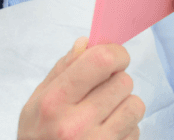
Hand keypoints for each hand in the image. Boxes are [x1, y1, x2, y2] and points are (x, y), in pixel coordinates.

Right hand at [18, 37, 144, 139]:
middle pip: (123, 81)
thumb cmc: (37, 134)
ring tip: (106, 111)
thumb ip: (62, 69)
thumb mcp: (37, 99)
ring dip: (124, 103)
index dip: (115, 52)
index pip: (101, 61)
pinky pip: (136, 130)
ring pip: (135, 105)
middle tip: (102, 89)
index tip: (114, 56)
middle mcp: (77, 124)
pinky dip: (126, 127)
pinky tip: (107, 131)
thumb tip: (86, 43)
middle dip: (116, 80)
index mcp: (55, 100)